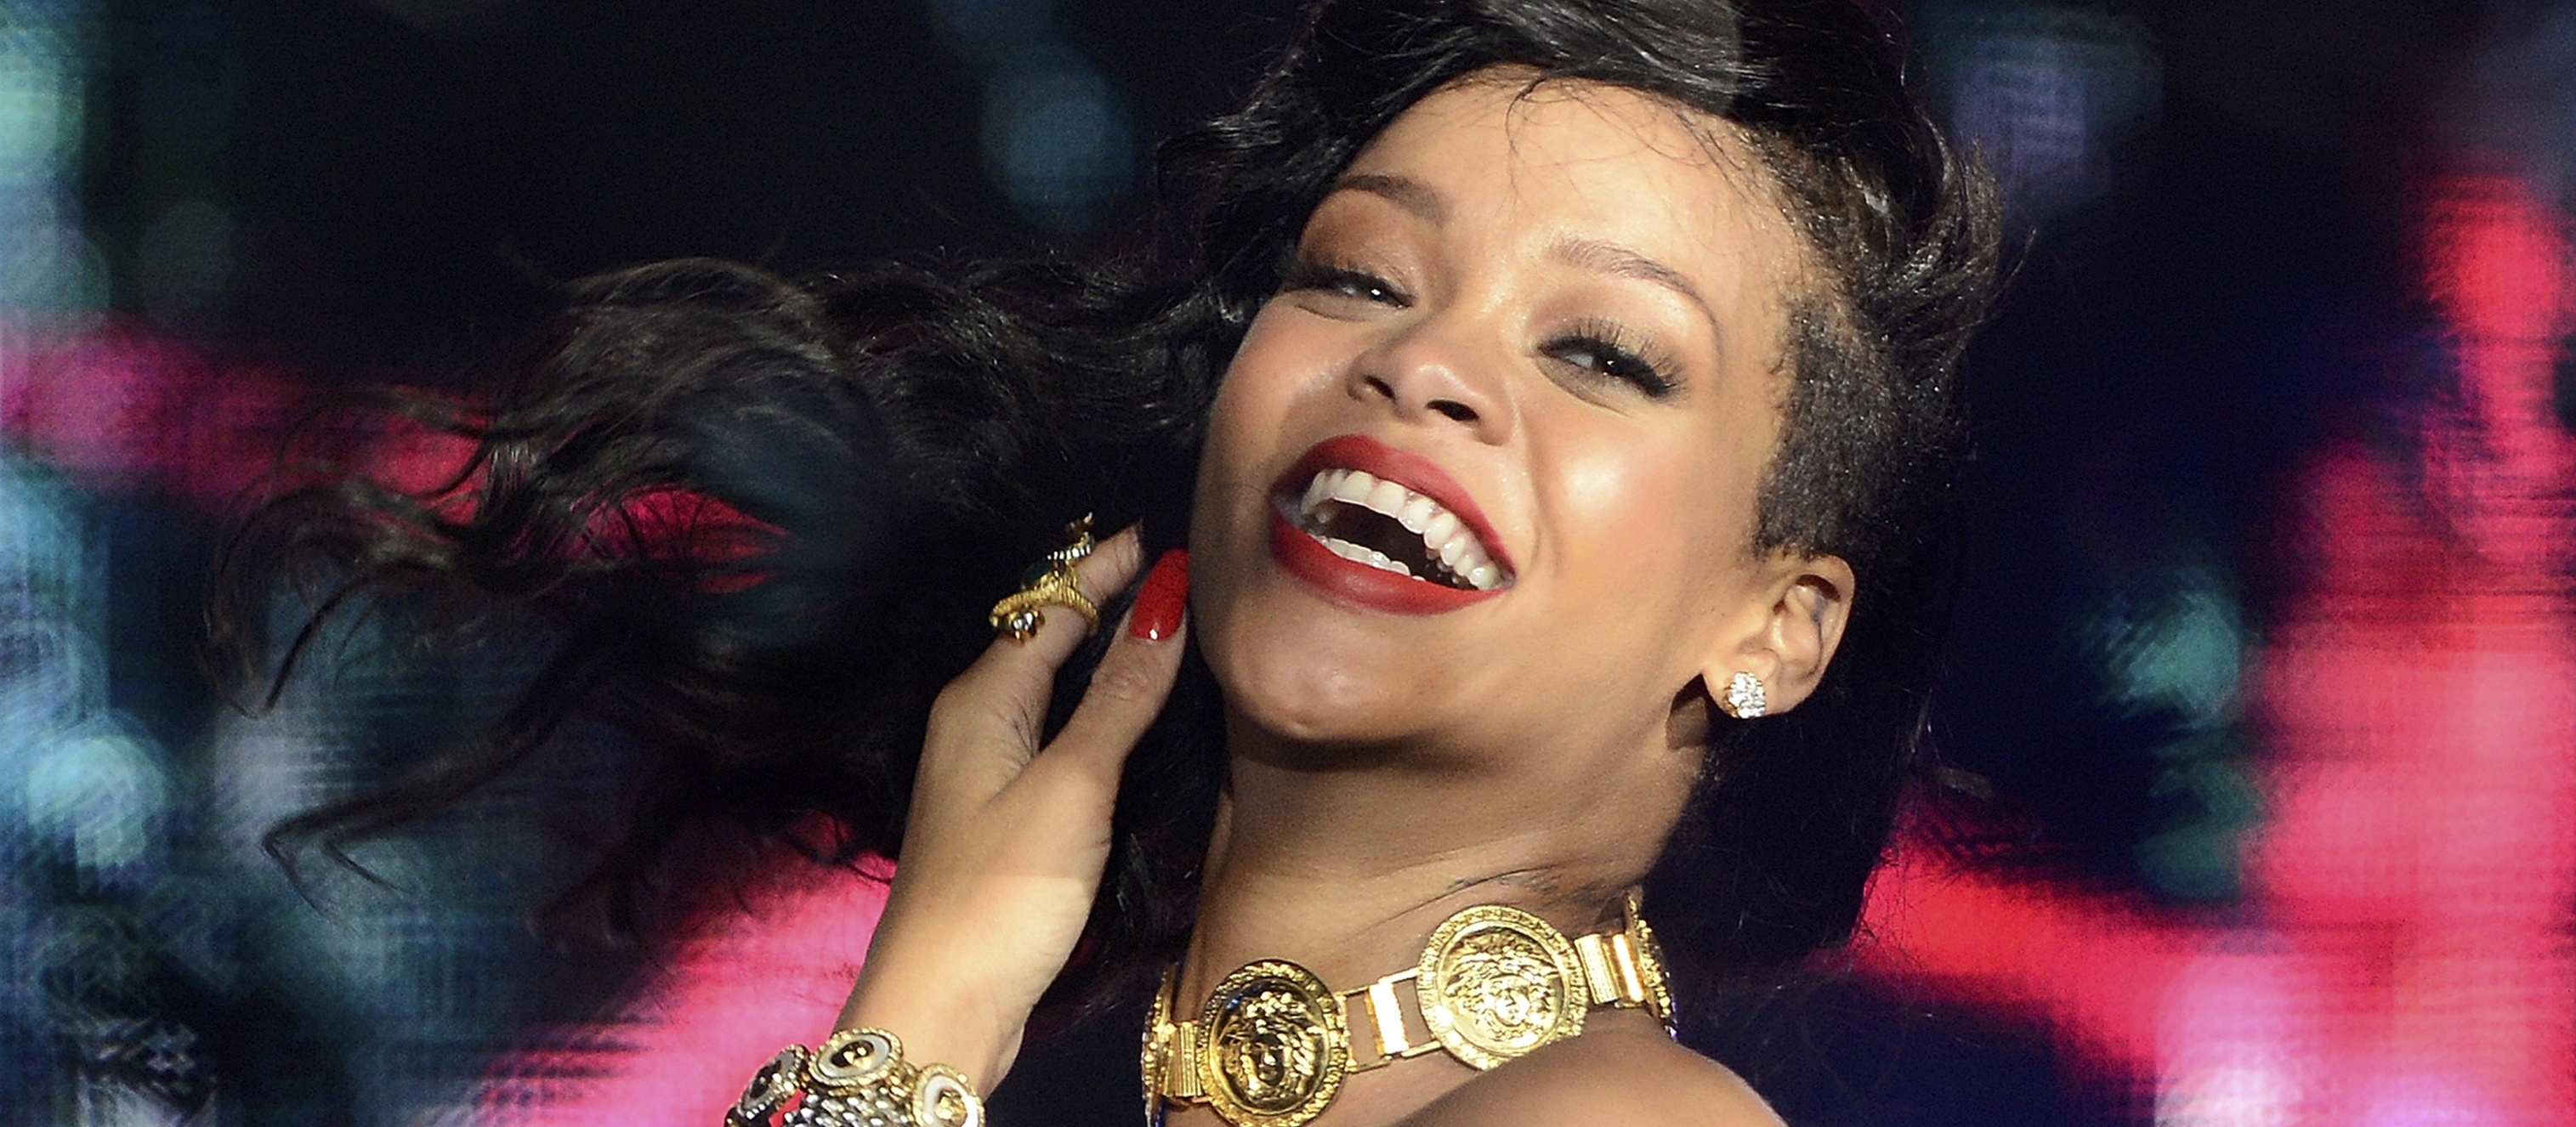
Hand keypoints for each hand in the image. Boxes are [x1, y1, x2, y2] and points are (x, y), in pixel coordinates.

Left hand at [838, 528, 1188, 1091]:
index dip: (1106, 569)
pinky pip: (1056, 733)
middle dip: (1105, 601)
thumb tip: (1165, 607)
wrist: (943, 1005)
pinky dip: (1097, 708)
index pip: (1051, 607)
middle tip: (1175, 569)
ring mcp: (987, 773)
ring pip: (1052, 688)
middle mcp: (977, 724)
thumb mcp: (1071, 786)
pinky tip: (1135, 715)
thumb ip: (1119, 700)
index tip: (1163, 534)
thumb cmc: (1001, 893)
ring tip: (1168, 623)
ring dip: (1104, 655)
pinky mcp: (1006, 819)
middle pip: (1047, 641)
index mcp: (981, 700)